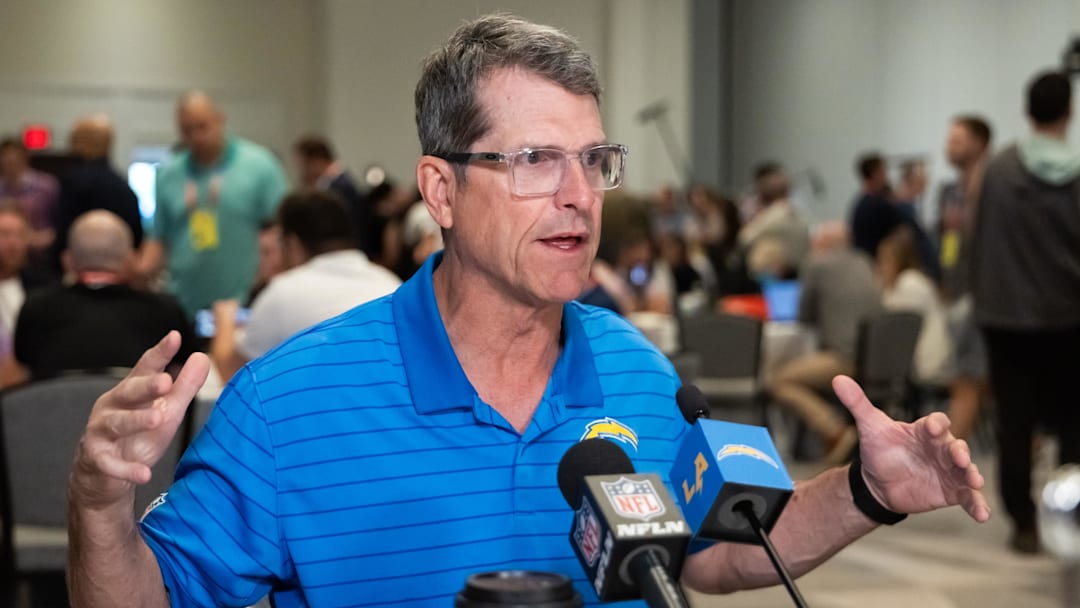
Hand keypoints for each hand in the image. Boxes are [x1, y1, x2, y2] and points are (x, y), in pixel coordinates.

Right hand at [70, 331, 209, 510]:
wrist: (104, 476)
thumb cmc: (138, 436)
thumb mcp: (166, 411)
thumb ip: (184, 386)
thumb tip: (202, 357)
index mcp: (131, 391)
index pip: (146, 368)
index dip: (160, 353)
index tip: (175, 336)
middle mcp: (112, 405)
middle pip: (129, 391)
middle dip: (146, 386)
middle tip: (165, 382)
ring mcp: (100, 431)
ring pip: (117, 422)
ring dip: (136, 421)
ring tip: (157, 420)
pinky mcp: (96, 458)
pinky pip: (110, 463)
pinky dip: (126, 469)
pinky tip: (143, 474)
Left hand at [833, 375, 990, 522]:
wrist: (878, 482)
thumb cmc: (879, 450)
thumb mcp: (869, 427)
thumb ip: (857, 403)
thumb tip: (839, 379)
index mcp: (924, 431)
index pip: (936, 422)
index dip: (936, 424)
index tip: (932, 427)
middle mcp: (941, 449)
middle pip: (956, 446)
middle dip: (960, 451)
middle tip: (959, 457)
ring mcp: (948, 470)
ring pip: (966, 471)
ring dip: (972, 475)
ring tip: (975, 481)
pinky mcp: (951, 491)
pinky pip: (968, 497)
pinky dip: (977, 505)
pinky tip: (983, 514)